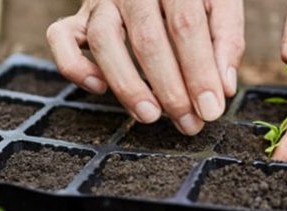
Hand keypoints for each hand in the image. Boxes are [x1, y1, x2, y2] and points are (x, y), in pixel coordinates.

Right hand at [47, 0, 243, 134]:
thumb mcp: (220, 2)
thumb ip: (226, 39)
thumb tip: (223, 87)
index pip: (186, 25)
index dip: (199, 71)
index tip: (211, 109)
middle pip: (146, 38)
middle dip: (169, 88)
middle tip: (188, 122)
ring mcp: (101, 0)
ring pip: (103, 40)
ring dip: (127, 84)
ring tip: (150, 115)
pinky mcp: (79, 15)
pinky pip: (60, 37)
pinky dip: (75, 65)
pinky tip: (100, 88)